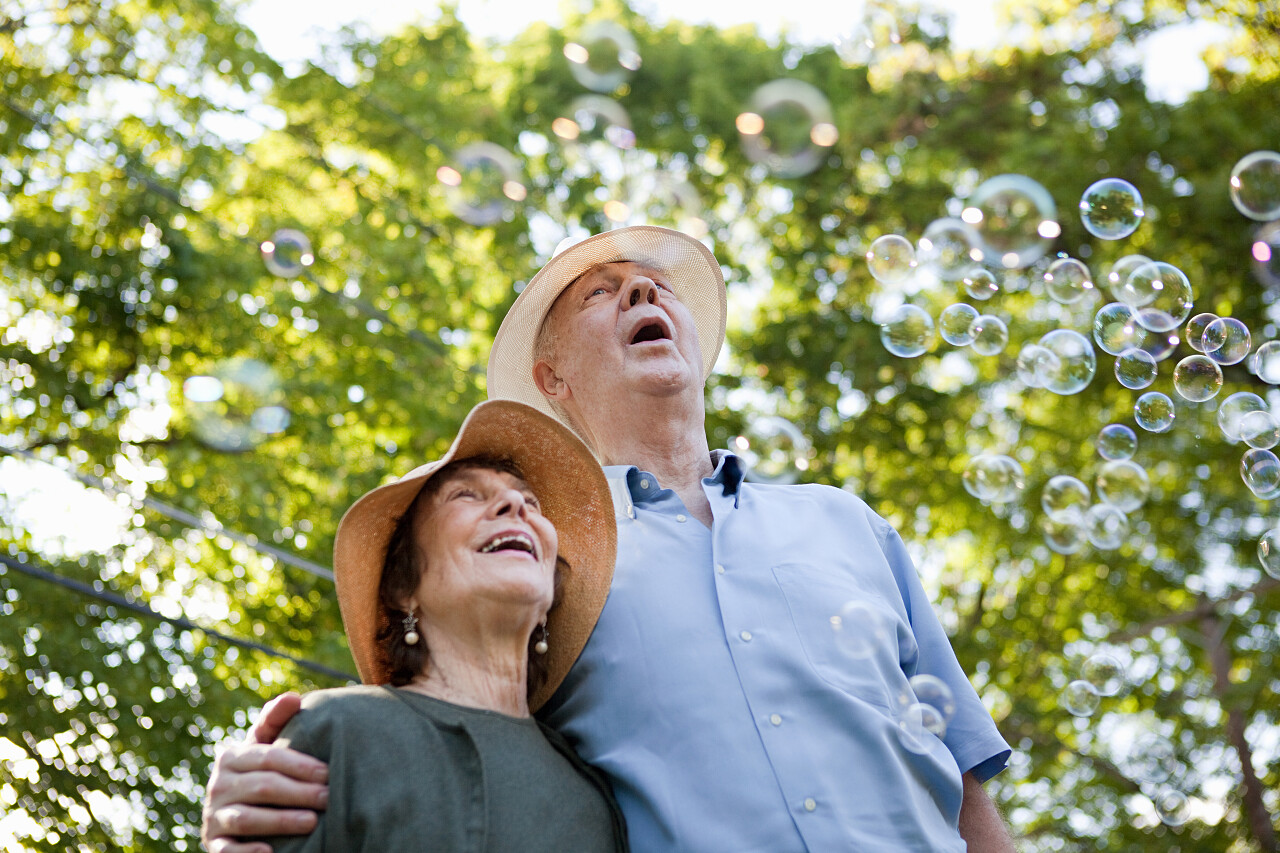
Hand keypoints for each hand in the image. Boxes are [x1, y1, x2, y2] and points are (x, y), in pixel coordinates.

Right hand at [202, 693, 329, 852]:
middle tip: (329, 797)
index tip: (327, 772)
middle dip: (298, 792)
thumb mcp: (263, 745)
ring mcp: (214, 817)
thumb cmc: (259, 772)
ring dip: (280, 821)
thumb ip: (276, 720)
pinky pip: (227, 851)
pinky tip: (269, 851)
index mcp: (231, 757)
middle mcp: (218, 786)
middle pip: (262, 787)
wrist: (231, 811)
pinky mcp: (214, 845)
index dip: (299, 765)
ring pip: (247, 818)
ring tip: (312, 822)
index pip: (268, 758)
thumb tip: (294, 697)